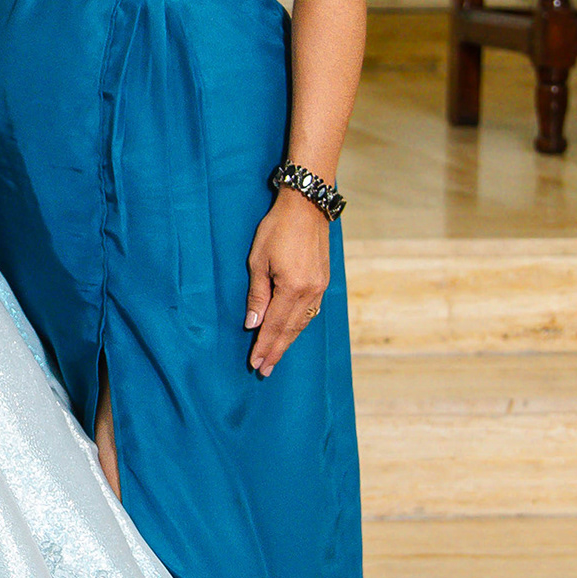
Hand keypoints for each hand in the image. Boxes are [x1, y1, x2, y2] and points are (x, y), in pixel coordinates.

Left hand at [243, 186, 330, 375]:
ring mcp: (320, 288)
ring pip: (302, 323)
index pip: (275, 325)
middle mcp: (310, 292)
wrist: (307, 207)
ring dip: (288, 341)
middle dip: (276, 350)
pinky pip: (310, 312)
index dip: (264, 345)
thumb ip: (257, 295)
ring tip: (275, 357)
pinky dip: (299, 326)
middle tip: (265, 370)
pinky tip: (291, 333)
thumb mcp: (258, 261)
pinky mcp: (324, 282)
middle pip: (291, 330)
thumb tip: (253, 323)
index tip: (256, 363)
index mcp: (292, 287)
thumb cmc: (277, 229)